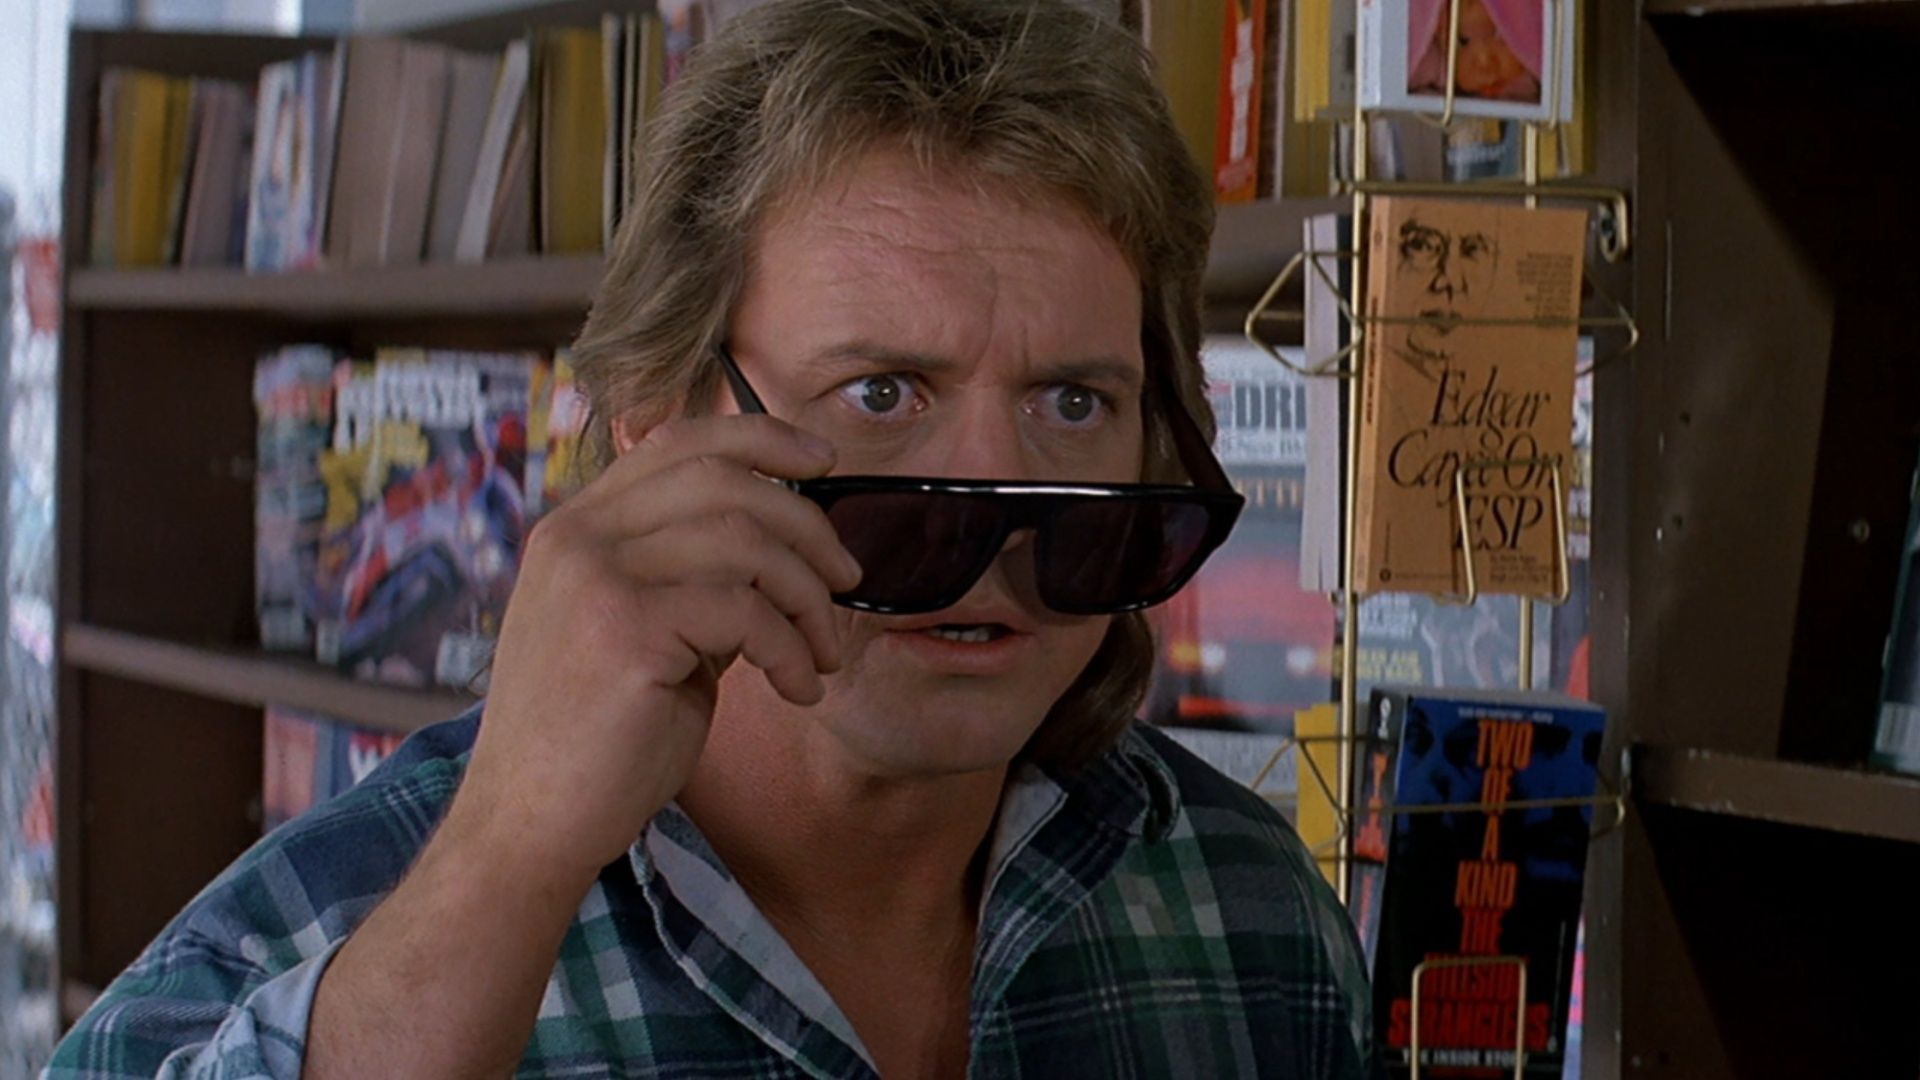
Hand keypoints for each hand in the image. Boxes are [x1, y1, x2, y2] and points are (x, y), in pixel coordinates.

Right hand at [444, 415, 862, 883]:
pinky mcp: (626, 629)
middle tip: (847, 579)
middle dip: (806, 525)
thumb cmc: (594, 744)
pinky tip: (800, 691)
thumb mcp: (640, 636)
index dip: (761, 438)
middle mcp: (577, 538)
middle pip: (723, 480)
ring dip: (808, 598)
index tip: (826, 461)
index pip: (678, 443)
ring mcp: (595, 578)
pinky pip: (747, 611)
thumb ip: (688, 583)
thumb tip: (778, 555)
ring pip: (745, 542)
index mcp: (575, 529)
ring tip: (823, 654)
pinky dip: (792, 649)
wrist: (526, 828)